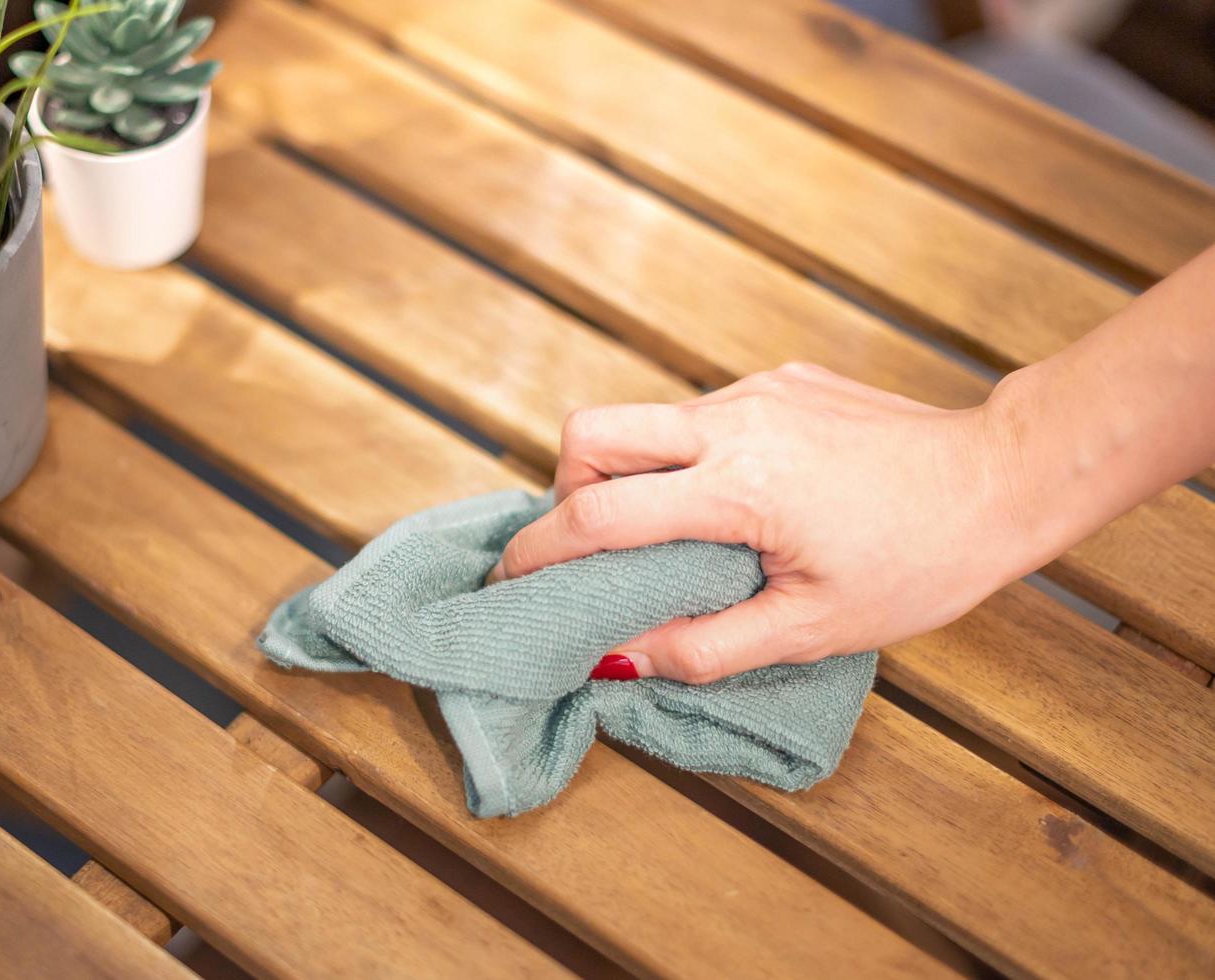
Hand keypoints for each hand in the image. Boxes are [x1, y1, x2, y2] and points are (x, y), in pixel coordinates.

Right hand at [488, 362, 1030, 682]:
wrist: (1003, 477)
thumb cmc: (921, 560)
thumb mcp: (814, 628)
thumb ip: (704, 647)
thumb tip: (618, 660)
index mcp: (738, 489)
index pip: (597, 513)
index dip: (537, 553)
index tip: (510, 582)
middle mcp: (732, 423)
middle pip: (591, 430)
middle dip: (564, 487)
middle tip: (590, 544)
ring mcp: (755, 392)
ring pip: (641, 417)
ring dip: (624, 472)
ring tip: (665, 532)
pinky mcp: (778, 380)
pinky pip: (696, 413)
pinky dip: (683, 458)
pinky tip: (734, 499)